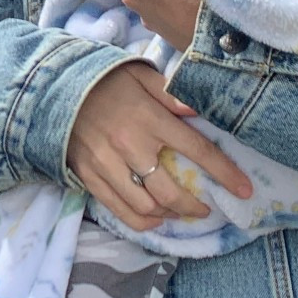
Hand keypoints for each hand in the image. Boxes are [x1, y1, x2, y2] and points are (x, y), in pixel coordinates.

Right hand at [67, 62, 254, 232]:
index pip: (196, 149)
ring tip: (178, 212)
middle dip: (194, 206)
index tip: (244, 190)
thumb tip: (198, 110)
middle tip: (205, 208)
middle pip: (171, 191)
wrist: (53, 87)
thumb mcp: (139, 75)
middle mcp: (130, 145)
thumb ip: (170, 92)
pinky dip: (140, 222)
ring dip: (168, 216)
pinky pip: (119, 210)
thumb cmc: (104, 80)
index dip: (224, 172)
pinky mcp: (89, 176)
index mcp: (149, 118)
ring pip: (145, 208)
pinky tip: (153, 219)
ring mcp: (107, 164)